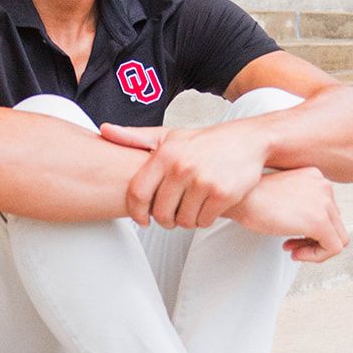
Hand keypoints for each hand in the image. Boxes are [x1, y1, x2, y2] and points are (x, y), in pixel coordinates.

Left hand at [100, 121, 268, 229]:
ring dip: (185, 220)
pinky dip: (204, 219)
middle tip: (171, 215)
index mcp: (164, 154)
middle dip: (164, 219)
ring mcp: (203, 181)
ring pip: (183, 220)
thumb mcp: (168, 136)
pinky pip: (204, 221)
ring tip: (190, 208)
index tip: (141, 220)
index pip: (138, 194)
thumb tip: (103, 131)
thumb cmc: (203, 141)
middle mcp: (181, 167)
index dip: (136, 213)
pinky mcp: (223, 194)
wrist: (249, 140)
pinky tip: (206, 207)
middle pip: (160, 213)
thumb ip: (135, 138)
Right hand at [227, 167, 348, 262]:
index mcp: (316, 176)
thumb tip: (312, 228)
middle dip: (314, 239)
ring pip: (338, 238)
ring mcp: (325, 203)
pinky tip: (295, 253)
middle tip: (292, 244)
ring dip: (315, 249)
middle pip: (336, 224)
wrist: (240, 197)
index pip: (329, 210)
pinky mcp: (320, 221)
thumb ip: (301, 203)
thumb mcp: (283, 194)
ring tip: (294, 250)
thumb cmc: (251, 197)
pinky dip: (315, 256)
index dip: (312, 228)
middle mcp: (325, 186)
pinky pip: (333, 248)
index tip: (292, 235)